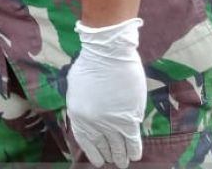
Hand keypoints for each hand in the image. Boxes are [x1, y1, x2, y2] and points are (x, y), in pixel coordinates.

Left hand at [66, 18, 145, 167]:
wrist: (108, 54)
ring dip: (121, 156)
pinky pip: (131, 140)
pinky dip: (134, 149)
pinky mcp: (128, 119)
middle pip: (101, 144)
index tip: (98, 160)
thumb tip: (88, 112)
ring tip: (123, 163)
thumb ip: (81, 102)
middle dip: (108, 154)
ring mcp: (110, 122)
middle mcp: (92, 122)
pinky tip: (135, 156)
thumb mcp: (76, 85)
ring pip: (117, 145)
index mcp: (76, 113)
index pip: (84, 139)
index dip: (92, 151)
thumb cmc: (91, 63)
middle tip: (113, 162)